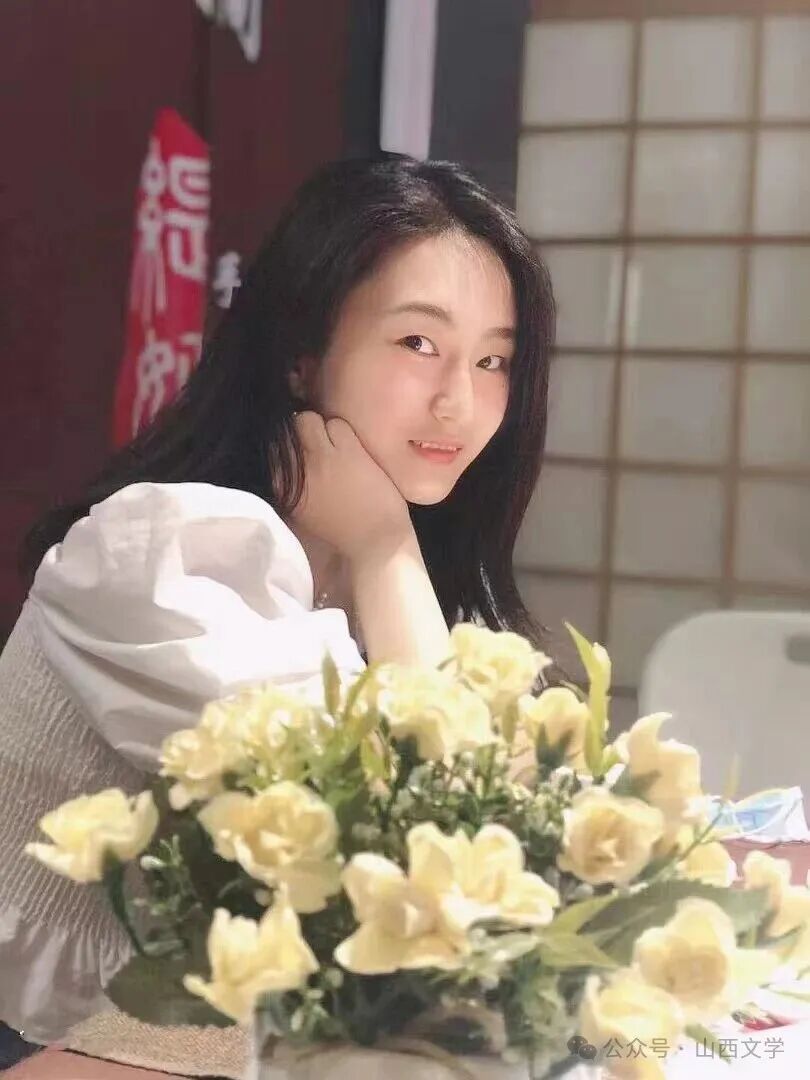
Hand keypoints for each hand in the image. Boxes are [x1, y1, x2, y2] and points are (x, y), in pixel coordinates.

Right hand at [287, 412, 412, 561]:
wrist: (375, 541)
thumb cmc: (340, 527)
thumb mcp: (301, 507)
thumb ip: (290, 480)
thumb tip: (285, 448)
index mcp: (280, 486)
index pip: (271, 446)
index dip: (287, 442)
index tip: (300, 449)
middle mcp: (294, 469)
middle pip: (288, 428)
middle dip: (303, 431)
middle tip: (321, 446)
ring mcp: (320, 458)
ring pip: (309, 420)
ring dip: (324, 429)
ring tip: (339, 449)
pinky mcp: (348, 452)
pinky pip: (338, 424)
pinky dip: (347, 433)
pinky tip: (355, 452)